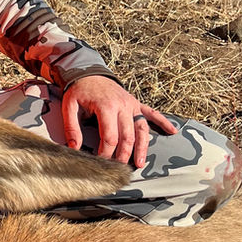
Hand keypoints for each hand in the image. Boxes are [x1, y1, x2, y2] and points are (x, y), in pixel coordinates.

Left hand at [62, 75, 176, 167]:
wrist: (88, 71)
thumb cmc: (79, 90)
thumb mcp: (69, 106)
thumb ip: (71, 128)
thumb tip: (74, 148)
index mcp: (106, 106)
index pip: (109, 136)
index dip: (106, 152)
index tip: (101, 163)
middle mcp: (123, 106)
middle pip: (127, 136)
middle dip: (124, 155)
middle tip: (119, 169)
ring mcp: (131, 104)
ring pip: (141, 129)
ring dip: (142, 148)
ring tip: (140, 163)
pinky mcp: (136, 103)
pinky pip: (152, 113)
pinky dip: (163, 122)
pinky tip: (172, 131)